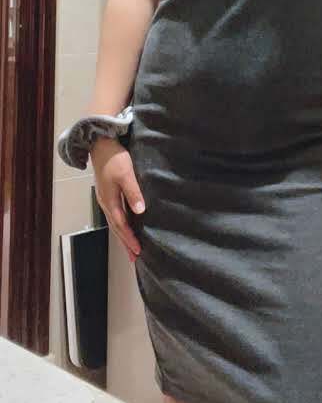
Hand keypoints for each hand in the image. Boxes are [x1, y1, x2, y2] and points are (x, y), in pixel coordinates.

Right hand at [90, 137, 145, 263]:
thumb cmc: (114, 158)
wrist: (100, 144)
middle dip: (125, 243)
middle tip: (134, 258)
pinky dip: (121, 225)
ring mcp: (105, 199)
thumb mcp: (126, 174)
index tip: (138, 251)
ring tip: (131, 248)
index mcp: (109, 200)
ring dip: (123, 236)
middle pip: (116, 228)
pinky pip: (115, 215)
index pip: (121, 224)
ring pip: (115, 222)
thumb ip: (133, 192)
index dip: (129, 238)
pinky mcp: (108, 194)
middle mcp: (106, 203)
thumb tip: (140, 211)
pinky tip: (126, 227)